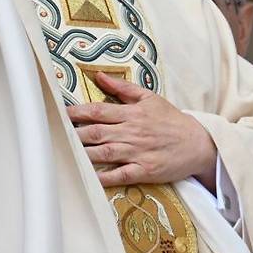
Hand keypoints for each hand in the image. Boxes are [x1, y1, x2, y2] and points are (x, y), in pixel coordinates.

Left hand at [67, 72, 216, 190]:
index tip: (60, 112)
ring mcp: (137, 152)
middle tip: (54, 134)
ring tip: (64, 153)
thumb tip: (98, 75)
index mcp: (130, 113)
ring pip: (104, 153)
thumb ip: (122, 88)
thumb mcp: (149, 97)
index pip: (98, 110)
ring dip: (83, 153)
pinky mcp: (144, 171)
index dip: (77, 112)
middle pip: (96, 132)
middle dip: (74, 133)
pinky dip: (104, 177)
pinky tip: (89, 177)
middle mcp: (130, 132)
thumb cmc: (171, 119)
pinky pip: (120, 175)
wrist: (198, 143)